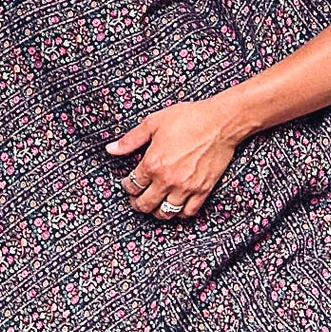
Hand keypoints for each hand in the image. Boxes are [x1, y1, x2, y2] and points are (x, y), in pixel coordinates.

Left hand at [105, 99, 241, 219]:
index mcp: (152, 163)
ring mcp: (186, 187)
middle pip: (146, 204)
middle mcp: (168, 180)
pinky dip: (179, 213)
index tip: (127, 183)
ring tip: (154, 205)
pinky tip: (175, 206)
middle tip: (136, 199)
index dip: (126, 186)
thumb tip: (111, 149)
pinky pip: (188, 212)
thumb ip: (130, 139)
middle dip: (137, 203)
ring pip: (166, 212)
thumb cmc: (188, 118)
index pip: (132, 185)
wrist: (219, 122)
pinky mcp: (203, 190)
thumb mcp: (153, 123)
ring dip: (156, 211)